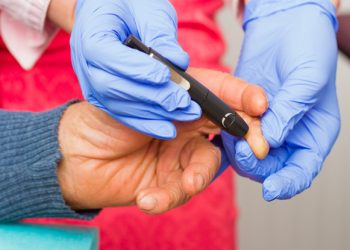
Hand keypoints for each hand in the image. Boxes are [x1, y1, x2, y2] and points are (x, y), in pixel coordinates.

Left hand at [57, 68, 267, 213]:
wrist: (76, 155)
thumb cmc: (102, 119)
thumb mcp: (134, 96)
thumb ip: (169, 96)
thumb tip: (198, 102)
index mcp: (182, 99)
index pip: (222, 93)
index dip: (244, 97)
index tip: (260, 105)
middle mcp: (187, 127)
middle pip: (230, 129)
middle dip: (249, 138)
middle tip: (259, 148)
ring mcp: (180, 155)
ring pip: (208, 166)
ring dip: (200, 175)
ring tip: (186, 183)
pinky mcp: (169, 182)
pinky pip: (180, 192)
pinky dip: (167, 197)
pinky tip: (146, 198)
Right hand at [70, 0, 200, 139]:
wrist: (107, 14)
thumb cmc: (125, 6)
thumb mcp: (145, 9)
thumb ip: (159, 33)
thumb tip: (179, 61)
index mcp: (90, 34)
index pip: (108, 56)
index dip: (137, 69)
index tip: (167, 76)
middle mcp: (85, 63)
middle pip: (113, 88)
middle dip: (152, 97)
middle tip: (184, 102)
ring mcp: (91, 84)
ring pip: (119, 106)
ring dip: (153, 114)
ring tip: (185, 114)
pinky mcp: (103, 98)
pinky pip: (122, 115)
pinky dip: (145, 123)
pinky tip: (167, 128)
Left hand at [223, 0, 340, 200]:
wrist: (284, 29)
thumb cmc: (308, 48)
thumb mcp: (307, 77)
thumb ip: (292, 110)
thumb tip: (273, 139)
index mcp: (314, 133)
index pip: (303, 170)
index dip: (288, 183)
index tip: (272, 189)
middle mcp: (290, 135)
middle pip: (272, 168)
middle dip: (257, 166)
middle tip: (244, 151)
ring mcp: (267, 127)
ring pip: (250, 155)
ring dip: (240, 150)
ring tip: (233, 135)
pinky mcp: (246, 116)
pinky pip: (235, 135)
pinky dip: (230, 136)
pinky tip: (225, 127)